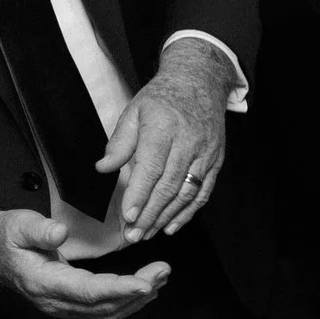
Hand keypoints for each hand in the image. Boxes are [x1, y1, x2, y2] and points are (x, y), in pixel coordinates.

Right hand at [0, 208, 169, 318]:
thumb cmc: (7, 237)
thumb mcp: (18, 226)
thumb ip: (39, 230)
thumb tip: (60, 232)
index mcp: (44, 283)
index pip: (88, 291)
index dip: (118, 289)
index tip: (145, 283)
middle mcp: (55, 302)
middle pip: (103, 306)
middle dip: (137, 292)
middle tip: (162, 272)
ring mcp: (62, 308)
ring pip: (106, 313)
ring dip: (136, 299)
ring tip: (161, 278)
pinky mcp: (70, 306)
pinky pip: (102, 312)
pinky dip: (126, 303)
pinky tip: (144, 290)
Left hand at [100, 38, 232, 240]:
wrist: (200, 83)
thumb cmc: (162, 98)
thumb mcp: (134, 111)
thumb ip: (120, 142)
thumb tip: (103, 168)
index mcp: (164, 128)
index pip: (151, 167)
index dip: (139, 194)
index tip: (128, 216)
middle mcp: (188, 142)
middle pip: (169, 185)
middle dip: (150, 213)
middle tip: (133, 235)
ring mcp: (205, 153)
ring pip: (187, 192)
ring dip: (167, 217)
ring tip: (148, 233)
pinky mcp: (216, 161)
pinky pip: (204, 191)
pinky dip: (189, 212)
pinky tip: (173, 226)